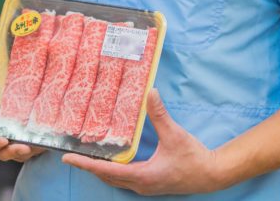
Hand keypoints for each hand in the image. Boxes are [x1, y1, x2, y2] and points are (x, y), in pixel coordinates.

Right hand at [0, 50, 44, 162]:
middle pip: (3, 153)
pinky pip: (34, 150)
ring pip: (20, 154)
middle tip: (23, 147)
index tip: (2, 140)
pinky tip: (47, 141)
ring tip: (36, 145)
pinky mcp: (29, 145)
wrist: (14, 98)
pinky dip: (39, 147)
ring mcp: (14, 144)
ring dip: (27, 151)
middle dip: (12, 152)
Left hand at [62, 89, 221, 194]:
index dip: (86, 164)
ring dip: (100, 170)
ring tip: (85, 158)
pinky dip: (112, 172)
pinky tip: (110, 162)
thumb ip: (160, 115)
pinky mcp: (150, 184)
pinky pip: (124, 180)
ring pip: (115, 181)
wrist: (212, 175)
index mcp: (142, 176)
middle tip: (70, 156)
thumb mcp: (175, 134)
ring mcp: (145, 187)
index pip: (107, 170)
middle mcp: (140, 185)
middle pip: (106, 178)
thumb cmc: (194, 158)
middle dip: (88, 167)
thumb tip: (151, 92)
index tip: (67, 158)